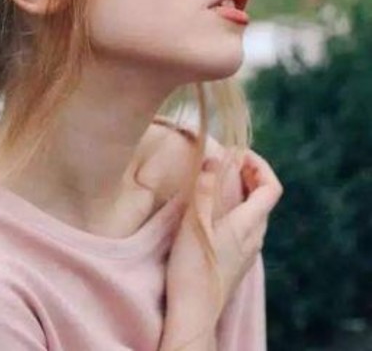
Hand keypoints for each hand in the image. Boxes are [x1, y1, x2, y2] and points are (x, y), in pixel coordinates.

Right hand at [161, 149, 282, 348]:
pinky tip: (216, 211)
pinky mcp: (238, 260)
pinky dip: (237, 208)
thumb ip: (205, 190)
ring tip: (220, 181)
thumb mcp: (195, 223)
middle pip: (264, 199)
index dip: (260, 166)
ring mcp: (248, 251)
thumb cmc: (193, 267)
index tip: (239, 153)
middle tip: (229, 161)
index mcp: (248, 224)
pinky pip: (246, 226)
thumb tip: (214, 158)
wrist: (194, 312)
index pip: (271, 188)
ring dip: (243, 191)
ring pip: (255, 213)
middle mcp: (255, 236)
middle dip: (250, 174)